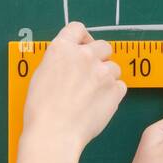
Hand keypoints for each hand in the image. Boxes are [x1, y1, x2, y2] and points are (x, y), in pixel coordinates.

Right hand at [22, 22, 125, 153]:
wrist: (54, 133)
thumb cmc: (41, 110)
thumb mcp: (41, 75)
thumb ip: (59, 62)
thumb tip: (71, 62)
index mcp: (62, 48)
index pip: (77, 28)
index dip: (82, 37)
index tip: (83, 47)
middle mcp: (84, 55)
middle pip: (103, 45)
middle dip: (99, 57)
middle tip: (90, 74)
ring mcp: (102, 72)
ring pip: (114, 67)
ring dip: (107, 77)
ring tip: (92, 95)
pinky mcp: (115, 90)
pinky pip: (120, 86)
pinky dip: (113, 93)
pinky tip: (99, 104)